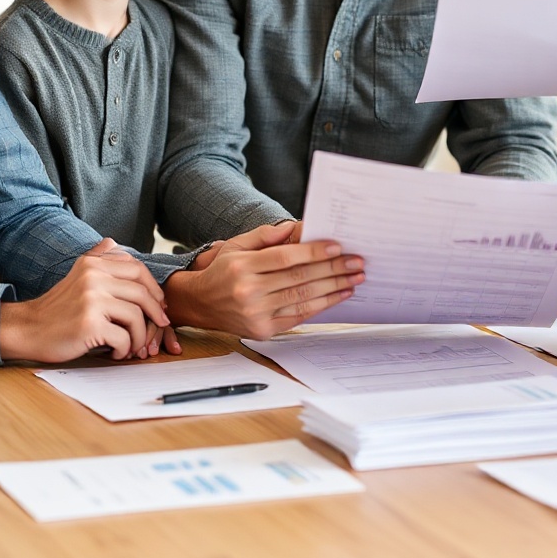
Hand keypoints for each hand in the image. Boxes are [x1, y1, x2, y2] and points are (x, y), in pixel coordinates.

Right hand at [0, 239, 177, 363]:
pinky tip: (117, 352)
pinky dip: (125, 349)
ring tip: (134, 345)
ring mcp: (91, 300)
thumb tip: (115, 242)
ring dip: (141, 336)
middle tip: (158, 325)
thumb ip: (96, 258)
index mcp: (93, 263)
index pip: (137, 269)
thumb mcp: (76, 274)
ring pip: (136, 316)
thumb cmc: (57, 309)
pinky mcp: (89, 325)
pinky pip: (123, 337)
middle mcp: (93, 277)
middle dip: (155, 312)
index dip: (153, 288)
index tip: (158, 304)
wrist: (27, 329)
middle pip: (142, 292)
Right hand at [164, 221, 365, 339]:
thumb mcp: (236, 245)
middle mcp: (249, 291)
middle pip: (299, 278)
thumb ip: (265, 235)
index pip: (285, 258)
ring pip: (303, 299)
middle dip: (332, 270)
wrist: (200, 304)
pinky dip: (322, 305)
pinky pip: (298, 316)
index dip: (314, 252)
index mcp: (242, 266)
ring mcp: (256, 313)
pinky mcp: (263, 330)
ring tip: (354, 279)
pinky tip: (338, 295)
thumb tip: (296, 227)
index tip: (337, 248)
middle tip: (356, 262)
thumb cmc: (222, 271)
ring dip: (333, 288)